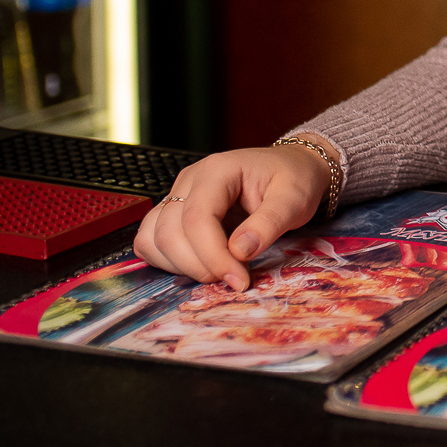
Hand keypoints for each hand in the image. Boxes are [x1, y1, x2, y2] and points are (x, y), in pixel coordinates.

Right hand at [133, 143, 330, 290]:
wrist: (292, 166)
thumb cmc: (294, 178)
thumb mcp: (295, 198)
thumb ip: (269, 223)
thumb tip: (239, 252)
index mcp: (218, 170)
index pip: (197, 218)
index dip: (213, 256)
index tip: (239, 279)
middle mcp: (190, 180)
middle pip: (170, 232)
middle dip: (199, 266)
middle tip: (234, 279)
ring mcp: (178, 195)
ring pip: (154, 239)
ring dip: (181, 266)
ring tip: (219, 271)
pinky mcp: (175, 211)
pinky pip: (152, 240)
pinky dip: (169, 261)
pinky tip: (201, 265)